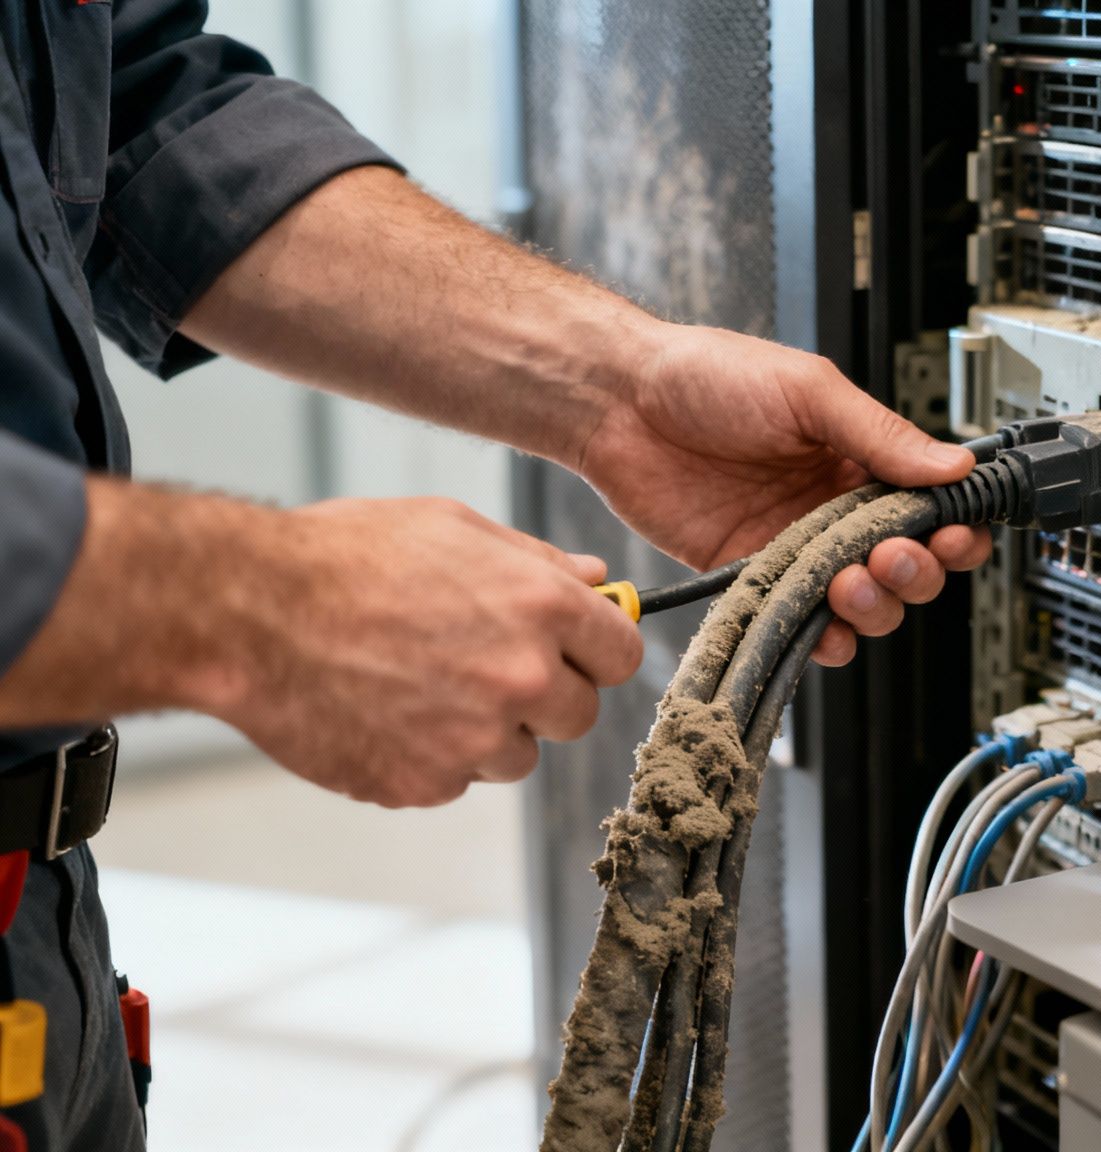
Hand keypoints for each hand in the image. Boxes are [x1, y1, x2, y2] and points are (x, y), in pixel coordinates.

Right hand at [221, 498, 644, 806]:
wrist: (247, 614)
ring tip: (422, 686)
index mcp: (541, 607)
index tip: (573, 651)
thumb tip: (595, 580)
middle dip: (545, 697)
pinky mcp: (424, 784)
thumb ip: (536, 560)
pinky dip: (430, 758)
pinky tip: (385, 712)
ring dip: (489, 733)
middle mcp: (520, 677)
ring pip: (520, 757)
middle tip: (485, 668)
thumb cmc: (344, 558)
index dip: (595, 652)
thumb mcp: (453, 527)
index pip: (622, 655)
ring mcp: (474, 738)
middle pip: (580, 715)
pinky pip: (455, 782)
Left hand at [576, 325, 992, 664]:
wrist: (618, 404)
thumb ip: (879, 433)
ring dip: (875, 606)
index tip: (953, 535)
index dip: (954, 527)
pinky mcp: (752, 577)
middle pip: (909, 564)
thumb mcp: (807, 391)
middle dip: (915, 571)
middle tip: (890, 556)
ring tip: (851, 582)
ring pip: (865, 602)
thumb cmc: (705, 376)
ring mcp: (796, 546)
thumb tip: (953, 464)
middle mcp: (836, 508)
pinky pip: (803, 623)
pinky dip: (824, 637)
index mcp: (860, 457)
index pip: (932, 505)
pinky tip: (824, 626)